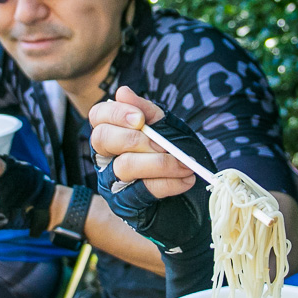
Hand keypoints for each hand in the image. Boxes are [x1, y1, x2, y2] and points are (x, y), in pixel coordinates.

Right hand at [89, 86, 215, 297]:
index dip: (115, 113)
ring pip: (124, 166)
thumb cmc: (181, 159)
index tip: (140, 119)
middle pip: (102, 139)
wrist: (199, 202)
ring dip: (161, 163)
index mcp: (115, 133)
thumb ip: (150, 113)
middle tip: (164, 144)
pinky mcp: (124, 206)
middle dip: (136, 139)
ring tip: (185, 165)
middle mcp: (107, 157)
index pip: (98, 115)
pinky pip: (142, 190)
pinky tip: (185, 180)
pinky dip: (169, 183)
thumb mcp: (171, 130)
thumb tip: (123, 91)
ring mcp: (112, 183)